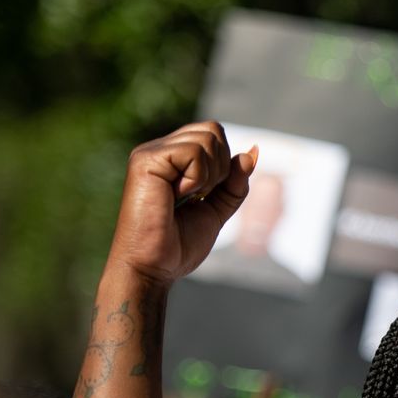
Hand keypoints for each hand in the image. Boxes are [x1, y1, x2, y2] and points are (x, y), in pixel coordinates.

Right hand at [108, 121, 258, 285]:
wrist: (154, 268)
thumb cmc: (178, 245)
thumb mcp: (217, 210)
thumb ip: (233, 183)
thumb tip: (252, 151)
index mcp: (173, 158)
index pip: (213, 134)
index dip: (225, 163)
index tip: (207, 195)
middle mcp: (159, 150)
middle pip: (213, 129)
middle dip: (221, 167)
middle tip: (198, 197)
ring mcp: (150, 153)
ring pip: (208, 138)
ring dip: (210, 176)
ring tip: (187, 198)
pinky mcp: (146, 161)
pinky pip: (194, 152)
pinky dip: (198, 179)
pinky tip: (178, 196)